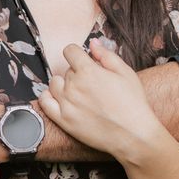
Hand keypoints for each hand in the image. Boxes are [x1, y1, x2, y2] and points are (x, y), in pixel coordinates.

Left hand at [36, 42, 162, 164]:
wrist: (133, 135)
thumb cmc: (133, 103)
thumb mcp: (125, 72)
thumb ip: (106, 55)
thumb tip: (92, 43)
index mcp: (88, 71)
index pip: (70, 51)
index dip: (78, 54)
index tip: (84, 61)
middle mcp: (74, 85)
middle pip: (66, 69)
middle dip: (77, 73)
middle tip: (93, 85)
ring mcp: (67, 103)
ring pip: (54, 83)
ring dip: (63, 84)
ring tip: (78, 93)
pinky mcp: (63, 120)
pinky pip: (45, 102)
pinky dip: (49, 97)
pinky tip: (60, 99)